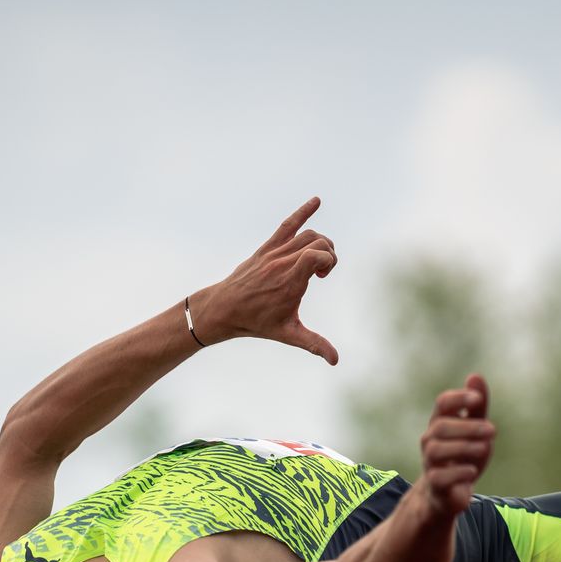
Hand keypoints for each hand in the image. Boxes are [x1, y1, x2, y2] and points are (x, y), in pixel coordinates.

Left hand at [188, 197, 338, 363]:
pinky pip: (288, 224)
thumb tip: (335, 360)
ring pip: (308, 234)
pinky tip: (316, 201)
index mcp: (290, 280)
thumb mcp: (288, 334)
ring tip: (314, 265)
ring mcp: (275, 252)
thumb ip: (314, 344)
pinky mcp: (268, 247)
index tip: (322, 277)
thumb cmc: (257, 322)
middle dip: (328, 254)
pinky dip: (303, 212)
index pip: (317, 254)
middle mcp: (283, 262)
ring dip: (320, 244)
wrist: (225, 308)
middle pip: (318, 242)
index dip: (329, 261)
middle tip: (319, 276)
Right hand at [417, 375, 493, 515]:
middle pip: (441, 426)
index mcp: (440, 422)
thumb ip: (477, 406)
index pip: (442, 403)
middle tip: (492, 430)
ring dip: (464, 447)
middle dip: (468, 427)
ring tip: (485, 448)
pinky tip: (472, 471)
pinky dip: (457, 472)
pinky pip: (439, 477)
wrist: (447, 493)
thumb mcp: (475, 429)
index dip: (459, 398)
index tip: (477, 400)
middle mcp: (430, 440)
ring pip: (437, 450)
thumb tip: (475, 376)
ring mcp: (429, 462)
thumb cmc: (462, 455)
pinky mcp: (434, 485)